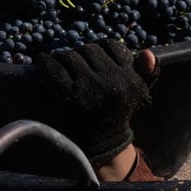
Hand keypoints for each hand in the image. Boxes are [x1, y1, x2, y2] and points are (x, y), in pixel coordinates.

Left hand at [30, 39, 158, 163]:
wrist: (103, 145)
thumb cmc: (118, 114)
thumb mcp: (140, 93)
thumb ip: (148, 72)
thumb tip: (147, 52)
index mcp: (130, 78)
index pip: (111, 46)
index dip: (100, 48)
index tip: (93, 56)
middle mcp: (111, 81)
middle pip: (89, 50)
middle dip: (81, 54)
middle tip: (75, 63)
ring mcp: (89, 87)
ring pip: (71, 56)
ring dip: (63, 58)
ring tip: (61, 64)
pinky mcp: (69, 95)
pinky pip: (54, 69)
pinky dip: (45, 63)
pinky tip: (42, 61)